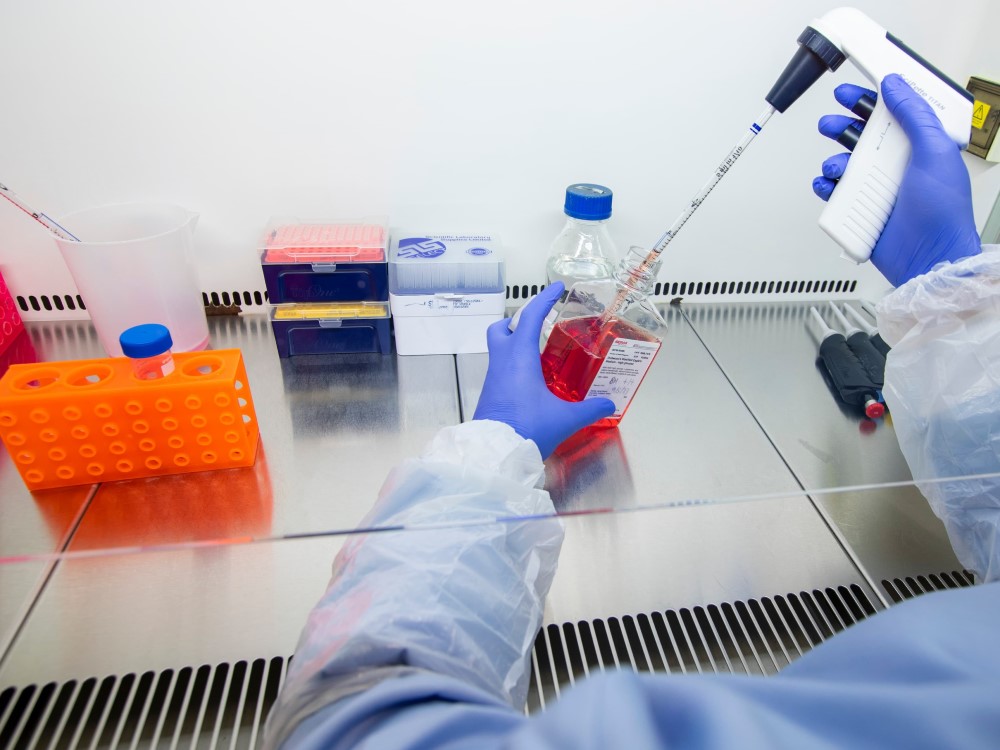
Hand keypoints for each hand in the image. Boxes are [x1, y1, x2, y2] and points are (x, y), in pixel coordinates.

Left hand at [473, 282, 614, 458]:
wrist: (495, 454)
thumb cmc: (527, 427)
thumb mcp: (565, 418)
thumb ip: (590, 409)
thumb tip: (608, 404)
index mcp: (519, 357)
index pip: (529, 317)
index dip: (543, 299)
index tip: (555, 288)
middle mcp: (502, 363)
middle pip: (500, 329)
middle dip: (516, 322)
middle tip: (537, 324)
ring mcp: (493, 379)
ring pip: (499, 351)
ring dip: (516, 346)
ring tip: (541, 355)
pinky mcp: (491, 395)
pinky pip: (501, 371)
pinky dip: (515, 368)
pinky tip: (532, 382)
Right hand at [813, 74, 980, 286]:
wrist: (928, 258)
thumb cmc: (943, 211)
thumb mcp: (935, 152)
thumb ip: (915, 115)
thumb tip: (896, 86)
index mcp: (919, 146)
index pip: (891, 113)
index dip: (869, 100)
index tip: (849, 93)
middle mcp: (897, 164)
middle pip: (861, 136)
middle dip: (841, 127)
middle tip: (830, 124)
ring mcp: (878, 187)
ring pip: (844, 163)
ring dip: (833, 160)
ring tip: (835, 167)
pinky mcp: (861, 208)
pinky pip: (835, 192)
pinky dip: (825, 187)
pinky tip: (828, 185)